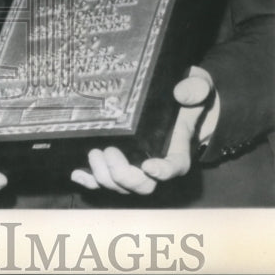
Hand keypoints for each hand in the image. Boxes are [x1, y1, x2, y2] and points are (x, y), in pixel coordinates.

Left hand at [70, 66, 217, 194]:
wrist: (175, 104)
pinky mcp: (119, 166)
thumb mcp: (197, 87)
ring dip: (104, 176)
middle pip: (142, 185)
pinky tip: (77, 173)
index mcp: (178, 150)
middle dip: (123, 175)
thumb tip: (181, 93)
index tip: (148, 166)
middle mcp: (157, 166)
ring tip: (94, 153)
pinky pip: (104, 181)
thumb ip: (194, 89)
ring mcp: (136, 169)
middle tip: (109, 151)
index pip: (174, 167)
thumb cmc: (185, 97)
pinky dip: (90, 181)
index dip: (162, 172)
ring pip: (121, 187)